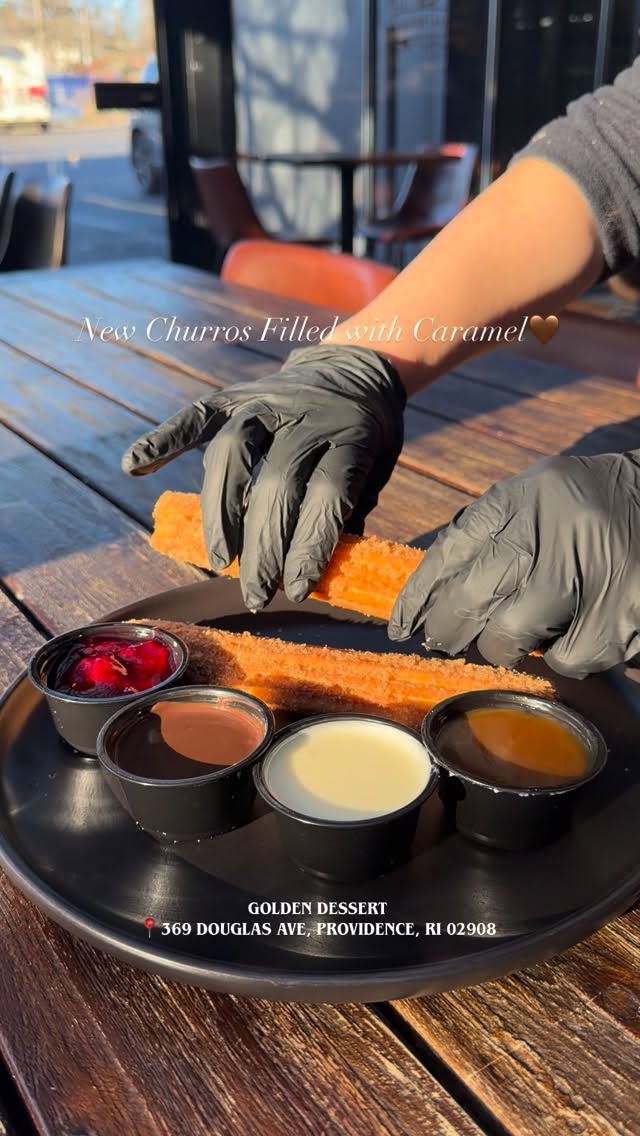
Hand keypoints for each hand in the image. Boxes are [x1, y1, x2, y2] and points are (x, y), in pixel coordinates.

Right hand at [122, 344, 404, 609]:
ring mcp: (265, 403)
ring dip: (221, 511)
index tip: (297, 590)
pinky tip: (135, 466)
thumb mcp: (377, 472)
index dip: (310, 547)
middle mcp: (306, 417)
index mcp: (351, 438)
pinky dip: (163, 439)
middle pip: (277, 484)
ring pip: (232, 453)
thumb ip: (351, 515)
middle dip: (264, 546)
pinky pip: (195, 417)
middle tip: (256, 592)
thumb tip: (326, 576)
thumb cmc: (365, 436)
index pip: (328, 496)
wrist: (352, 368)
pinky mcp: (233, 397)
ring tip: (220, 560)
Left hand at [388, 452, 639, 678]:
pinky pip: (567, 659)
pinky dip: (564, 656)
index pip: (451, 549)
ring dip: (504, 647)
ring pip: (511, 636)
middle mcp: (550, 527)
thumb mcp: (541, 498)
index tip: (401, 624)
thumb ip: (495, 533)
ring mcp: (586, 572)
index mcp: (524, 496)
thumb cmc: (598, 508)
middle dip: (448, 630)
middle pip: (471, 597)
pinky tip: (577, 632)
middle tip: (442, 642)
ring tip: (513, 637)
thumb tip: (436, 592)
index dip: (419, 594)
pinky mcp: (619, 614)